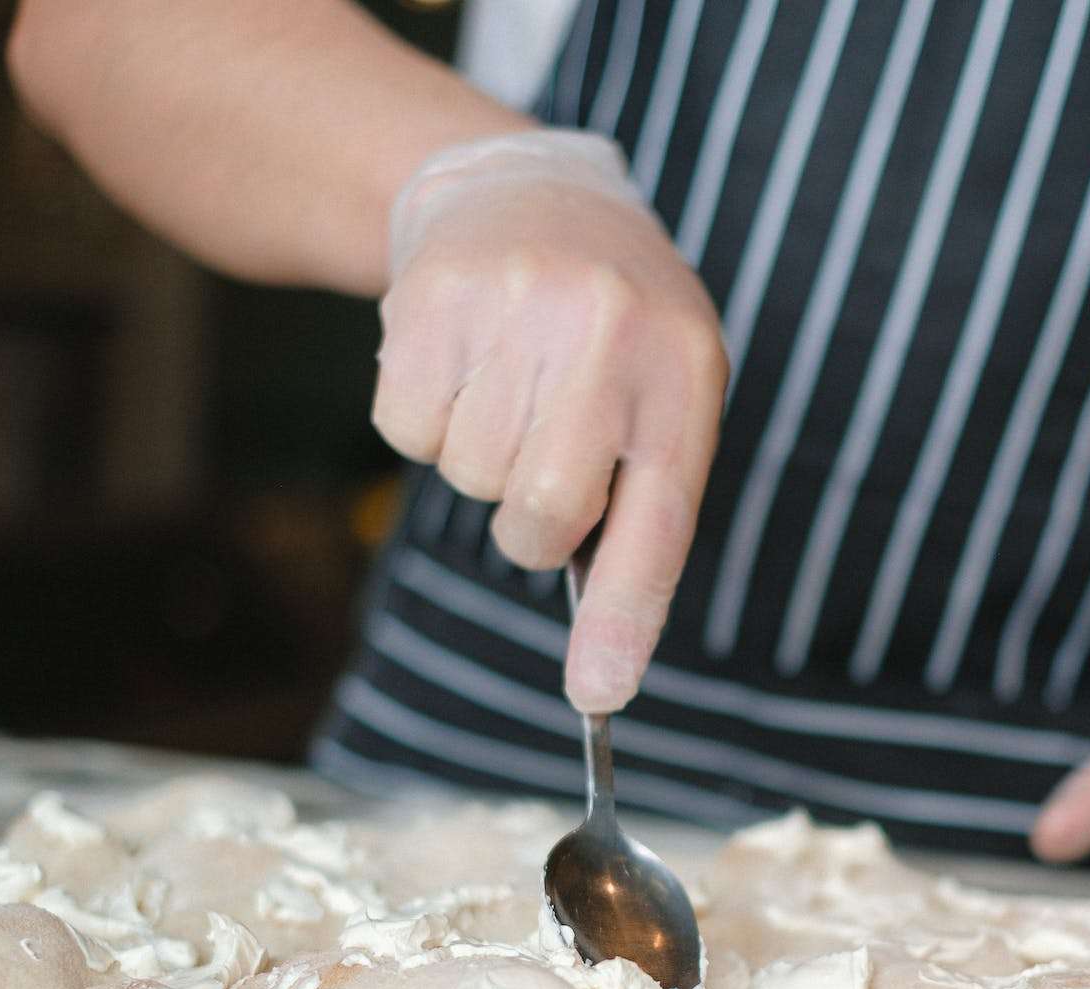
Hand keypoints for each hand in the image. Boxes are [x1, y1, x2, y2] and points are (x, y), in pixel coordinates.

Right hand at [372, 130, 727, 712]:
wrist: (525, 191)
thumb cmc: (608, 327)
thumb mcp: (660, 389)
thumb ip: (641, 505)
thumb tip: (601, 672)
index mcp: (684, 372)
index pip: (658, 522)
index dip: (624, 617)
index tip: (598, 696)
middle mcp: (609, 332)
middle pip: (541, 516)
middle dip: (530, 522)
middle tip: (541, 460)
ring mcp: (518, 305)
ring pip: (468, 477)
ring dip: (478, 456)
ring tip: (505, 383)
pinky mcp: (433, 295)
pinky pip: (405, 430)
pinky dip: (421, 417)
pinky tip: (459, 362)